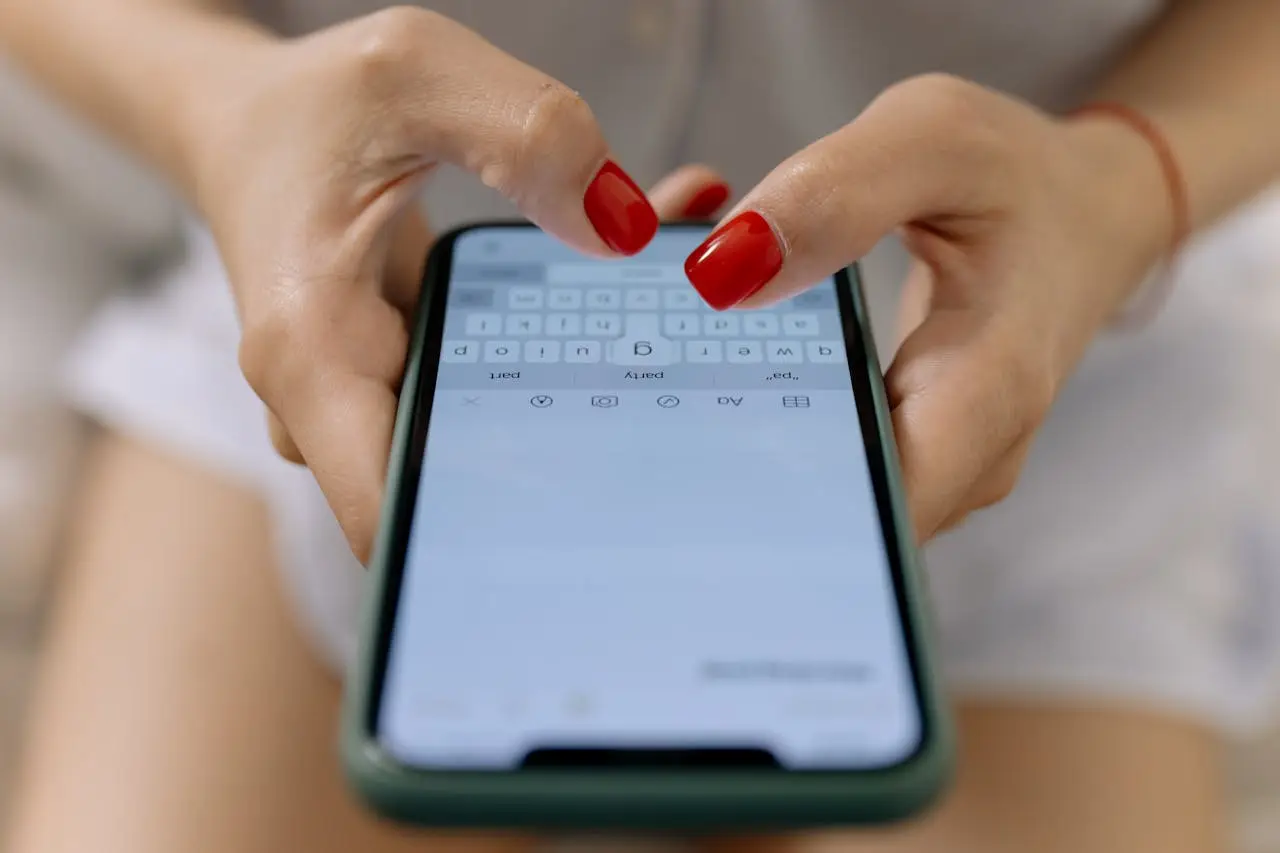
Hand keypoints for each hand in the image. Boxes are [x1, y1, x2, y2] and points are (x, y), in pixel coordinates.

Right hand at [180, 7, 729, 559]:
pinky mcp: (409, 386)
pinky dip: (560, 363)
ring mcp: (372, 405)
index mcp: (310, 352)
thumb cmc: (308, 106)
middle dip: (575, 461)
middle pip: (461, 496)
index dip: (482, 550)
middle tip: (690, 406)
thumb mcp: (412, 73)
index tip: (597, 533)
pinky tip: (635, 299)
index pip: (387, 518)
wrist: (248, 129)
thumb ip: (525, 135)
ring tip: (680, 325)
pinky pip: (492, 404)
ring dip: (583, 397)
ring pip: (488, 448)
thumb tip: (627, 230)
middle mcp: (335, 405)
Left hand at [683, 74, 1170, 539]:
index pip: (877, 517)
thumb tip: (718, 276)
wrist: (1083, 215)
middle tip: (632, 419)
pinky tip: (709, 380)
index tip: (676, 477)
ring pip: (823, 503)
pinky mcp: (912, 456)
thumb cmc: (1016, 177)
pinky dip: (766, 428)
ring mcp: (941, 470)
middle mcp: (966, 462)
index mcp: (986, 392)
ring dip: (739, 452)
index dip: (775, 517)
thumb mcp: (935, 141)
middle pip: (834, 525)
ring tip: (659, 387)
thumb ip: (834, 196)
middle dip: (728, 479)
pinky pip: (828, 468)